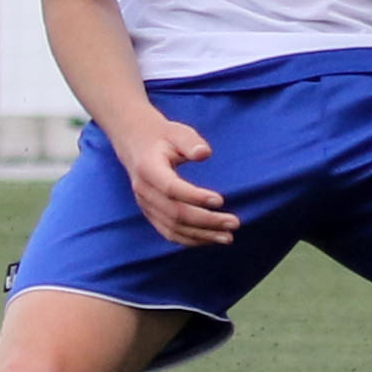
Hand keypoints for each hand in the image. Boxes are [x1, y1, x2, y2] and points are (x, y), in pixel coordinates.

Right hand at [112, 116, 237, 244]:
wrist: (136, 143)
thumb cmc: (163, 137)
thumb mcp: (176, 131)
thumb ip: (190, 142)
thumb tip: (204, 153)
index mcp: (148, 168)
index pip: (171, 188)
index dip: (195, 197)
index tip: (220, 200)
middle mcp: (143, 190)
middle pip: (175, 213)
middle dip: (206, 221)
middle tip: (234, 223)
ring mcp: (145, 205)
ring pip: (173, 228)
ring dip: (202, 235)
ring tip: (228, 237)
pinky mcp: (150, 213)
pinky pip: (169, 232)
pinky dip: (190, 239)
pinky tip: (211, 239)